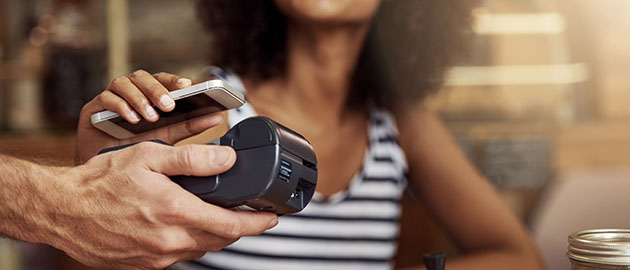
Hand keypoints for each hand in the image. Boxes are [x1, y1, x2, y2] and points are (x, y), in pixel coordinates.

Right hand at [47, 142, 277, 268]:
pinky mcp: (145, 265)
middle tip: (251, 214)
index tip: (272, 217)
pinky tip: (186, 224)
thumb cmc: (100, 182)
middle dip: (241, 228)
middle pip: (221, 240)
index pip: (232, 225)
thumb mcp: (149, 157)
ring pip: (201, 248)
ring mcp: (158, 257)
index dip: (258, 222)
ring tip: (220, 215)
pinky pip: (179, 254)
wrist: (61, 211)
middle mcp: (170, 241)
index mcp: (176, 213)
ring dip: (215, 234)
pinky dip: (191, 240)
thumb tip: (228, 158)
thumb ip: (193, 159)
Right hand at [76, 70, 221, 163]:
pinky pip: (106, 98)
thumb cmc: (135, 151)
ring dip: (140, 98)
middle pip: (145, 77)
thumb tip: (216, 116)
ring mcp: (112, 98)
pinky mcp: (93, 108)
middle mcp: (131, 93)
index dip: (175, 80)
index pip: (164, 80)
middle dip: (157, 89)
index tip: (188, 85)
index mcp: (149, 96)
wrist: (103, 172)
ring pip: (125, 83)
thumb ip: (189, 126)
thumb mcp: (167, 138)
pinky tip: (131, 119)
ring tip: (151, 116)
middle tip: (169, 105)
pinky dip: (120, 106)